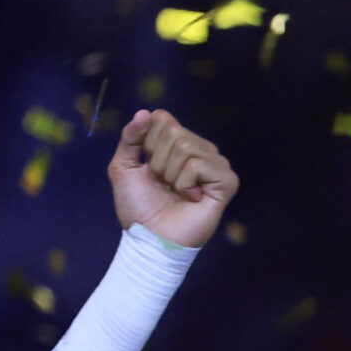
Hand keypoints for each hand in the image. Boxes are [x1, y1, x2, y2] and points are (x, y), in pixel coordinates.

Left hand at [109, 109, 236, 248]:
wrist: (151, 239)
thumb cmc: (139, 208)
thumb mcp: (123, 169)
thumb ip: (130, 139)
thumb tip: (144, 112)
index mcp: (178, 143)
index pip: (162, 118)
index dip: (146, 143)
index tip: (147, 168)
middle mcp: (200, 149)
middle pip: (173, 131)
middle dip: (158, 162)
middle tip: (162, 184)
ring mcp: (216, 164)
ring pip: (185, 147)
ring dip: (170, 175)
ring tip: (176, 192)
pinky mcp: (227, 180)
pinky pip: (198, 165)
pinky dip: (185, 184)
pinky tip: (190, 198)